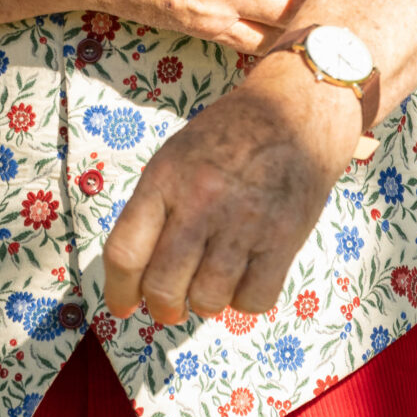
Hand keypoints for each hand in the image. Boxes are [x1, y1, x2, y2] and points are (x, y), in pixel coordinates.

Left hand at [101, 49, 360, 324]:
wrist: (297, 109)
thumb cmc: (230, 133)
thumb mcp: (177, 155)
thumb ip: (157, 207)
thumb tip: (140, 272)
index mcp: (166, 178)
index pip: (125, 252)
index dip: (119, 291)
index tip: (124, 306)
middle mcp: (201, 203)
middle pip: (163, 286)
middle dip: (163, 307)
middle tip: (172, 305)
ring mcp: (244, 223)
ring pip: (207, 300)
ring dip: (206, 302)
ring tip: (214, 281)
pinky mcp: (283, 240)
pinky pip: (252, 301)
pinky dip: (245, 299)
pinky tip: (247, 276)